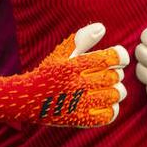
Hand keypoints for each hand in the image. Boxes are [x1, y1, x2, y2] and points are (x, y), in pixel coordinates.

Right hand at [0, 23, 127, 126]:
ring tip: (110, 89)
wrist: (26, 100)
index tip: (118, 57)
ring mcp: (77, 104)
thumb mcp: (61, 53)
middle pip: (113, 77)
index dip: (120, 56)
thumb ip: (82, 39)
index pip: (108, 58)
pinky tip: (106, 104)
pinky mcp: (78, 120)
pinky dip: (112, 109)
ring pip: (113, 95)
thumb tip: (101, 27)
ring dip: (116, 91)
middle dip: (116, 74)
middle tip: (110, 74)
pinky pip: (107, 116)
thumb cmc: (48, 73)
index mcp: (71, 66)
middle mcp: (74, 85)